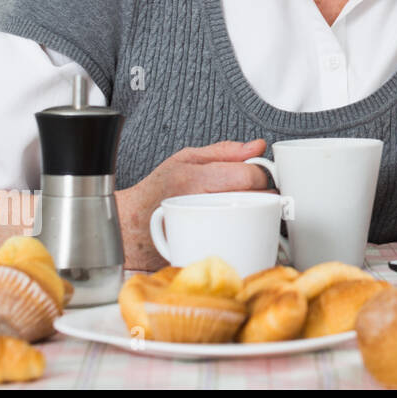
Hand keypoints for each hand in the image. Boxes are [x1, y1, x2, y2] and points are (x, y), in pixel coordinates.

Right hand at [116, 139, 270, 269]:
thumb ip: (224, 151)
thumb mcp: (186, 158)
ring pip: (252, 222)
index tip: (256, 174)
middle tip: (252, 191)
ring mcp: (202, 232)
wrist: (133, 226)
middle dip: (263, 193)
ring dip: (258, 214)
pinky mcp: (204, 250)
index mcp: (195, 180)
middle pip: (256, 199)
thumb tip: (256, 147)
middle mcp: (199, 206)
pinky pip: (239, 241)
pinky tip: (237, 225)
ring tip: (245, 207)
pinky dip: (246, 233)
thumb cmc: (157, 190)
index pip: (248, 176)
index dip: (260, 173)